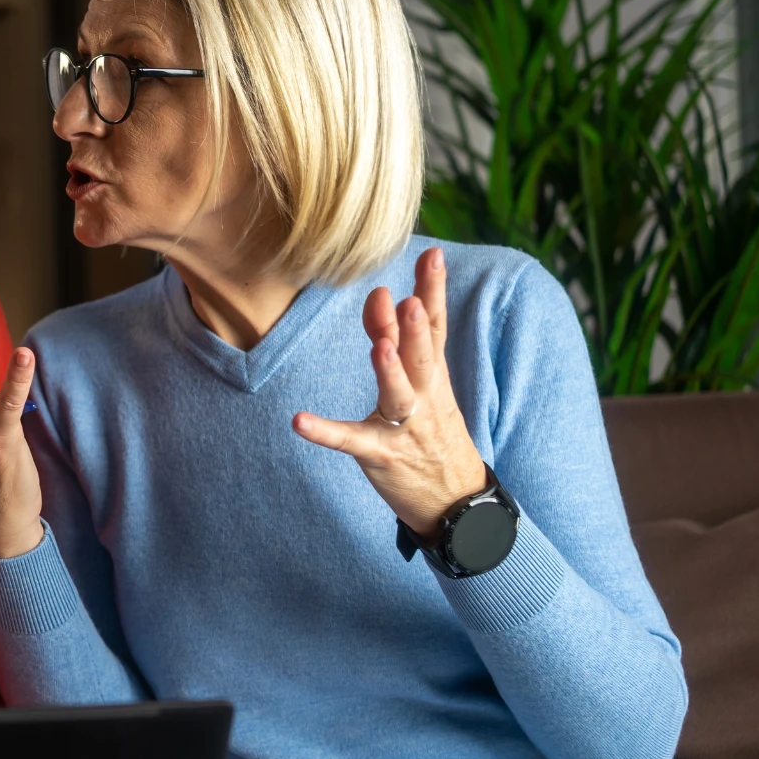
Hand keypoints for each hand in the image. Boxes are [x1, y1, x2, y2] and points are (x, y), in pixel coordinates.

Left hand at [292, 247, 487, 536]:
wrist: (459, 503)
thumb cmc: (434, 434)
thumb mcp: (426, 386)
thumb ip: (399, 342)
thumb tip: (381, 299)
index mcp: (433, 376)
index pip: (434, 327)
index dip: (433, 291)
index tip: (432, 254)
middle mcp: (425, 397)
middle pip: (421, 356)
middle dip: (414, 328)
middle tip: (406, 298)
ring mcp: (405, 428)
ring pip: (398, 395)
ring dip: (390, 371)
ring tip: (380, 346)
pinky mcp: (382, 456)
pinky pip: (351, 442)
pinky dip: (326, 432)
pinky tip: (300, 421)